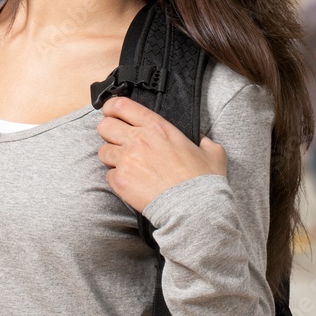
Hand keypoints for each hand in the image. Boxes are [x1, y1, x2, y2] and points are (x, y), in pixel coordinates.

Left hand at [96, 96, 226, 212]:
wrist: (194, 210)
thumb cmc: (203, 182)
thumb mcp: (213, 154)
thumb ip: (204, 141)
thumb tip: (202, 140)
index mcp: (156, 127)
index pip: (121, 105)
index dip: (111, 107)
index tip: (112, 112)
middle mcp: (137, 139)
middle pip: (104, 125)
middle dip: (108, 132)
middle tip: (116, 140)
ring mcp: (126, 160)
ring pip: (102, 151)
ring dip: (111, 157)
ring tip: (126, 165)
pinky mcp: (120, 180)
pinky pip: (108, 175)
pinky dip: (116, 179)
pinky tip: (131, 183)